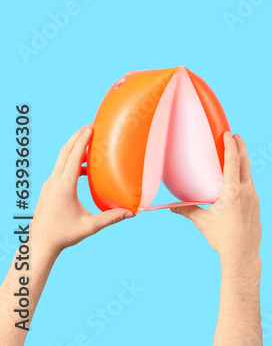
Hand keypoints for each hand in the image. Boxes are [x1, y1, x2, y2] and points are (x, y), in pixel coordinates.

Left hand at [33, 126, 133, 256]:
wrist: (40, 244)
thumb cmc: (63, 235)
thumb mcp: (89, 226)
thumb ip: (111, 217)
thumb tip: (132, 212)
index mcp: (63, 186)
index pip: (73, 157)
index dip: (82, 140)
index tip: (91, 128)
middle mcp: (54, 182)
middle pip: (64, 152)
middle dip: (77, 137)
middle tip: (91, 126)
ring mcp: (49, 184)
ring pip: (61, 159)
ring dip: (74, 147)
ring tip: (89, 142)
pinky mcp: (49, 189)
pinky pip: (60, 168)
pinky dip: (72, 161)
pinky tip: (84, 168)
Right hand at [172, 132, 260, 264]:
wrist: (243, 253)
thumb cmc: (222, 238)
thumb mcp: (203, 223)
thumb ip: (188, 211)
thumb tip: (171, 208)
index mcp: (233, 192)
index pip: (233, 163)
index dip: (231, 146)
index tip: (229, 134)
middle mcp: (246, 191)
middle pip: (245, 163)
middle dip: (241, 148)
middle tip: (236, 136)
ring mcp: (253, 197)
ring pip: (249, 174)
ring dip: (243, 161)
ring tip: (236, 152)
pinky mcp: (256, 203)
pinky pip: (250, 184)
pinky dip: (244, 175)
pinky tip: (238, 177)